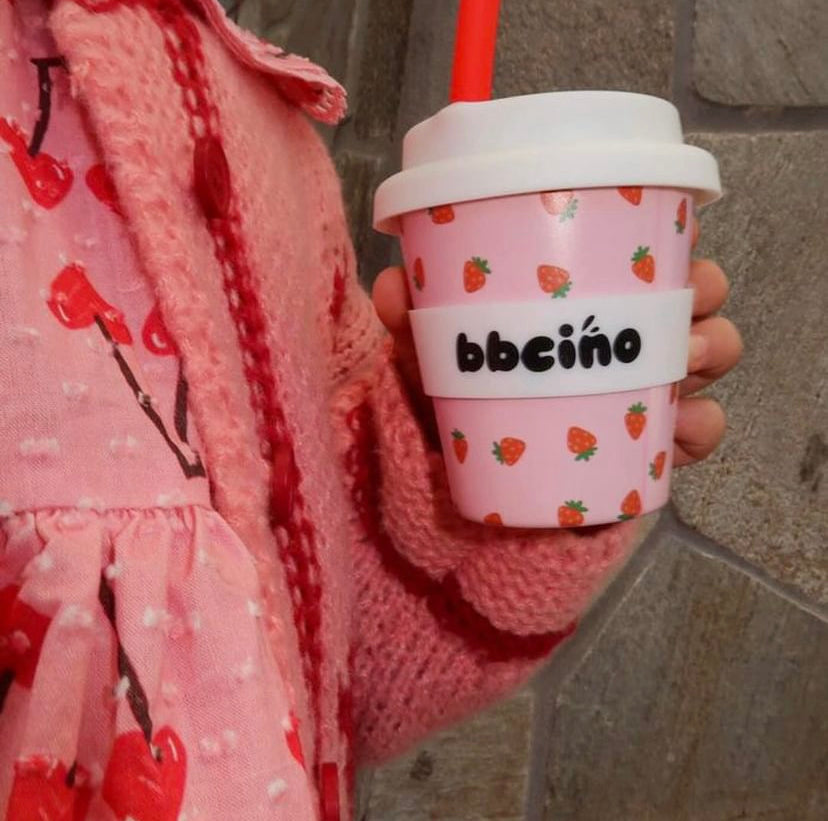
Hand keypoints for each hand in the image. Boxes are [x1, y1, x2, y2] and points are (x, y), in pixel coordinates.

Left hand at [372, 224, 741, 466]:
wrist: (469, 482)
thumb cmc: (461, 400)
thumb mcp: (437, 359)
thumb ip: (415, 326)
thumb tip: (395, 285)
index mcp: (581, 308)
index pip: (643, 263)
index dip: (672, 245)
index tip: (679, 245)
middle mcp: (621, 344)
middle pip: (689, 303)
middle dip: (702, 296)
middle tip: (688, 301)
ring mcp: (641, 396)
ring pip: (704, 361)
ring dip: (712, 352)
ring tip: (687, 363)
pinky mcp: (644, 448)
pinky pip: (692, 436)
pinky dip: (698, 429)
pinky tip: (682, 431)